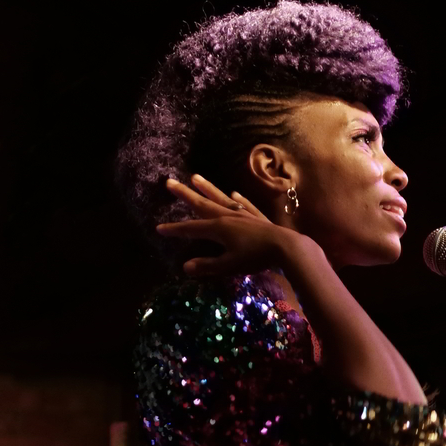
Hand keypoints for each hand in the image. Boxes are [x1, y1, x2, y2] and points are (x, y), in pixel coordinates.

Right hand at [155, 174, 298, 277]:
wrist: (286, 247)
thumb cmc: (256, 258)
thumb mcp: (229, 265)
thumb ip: (208, 266)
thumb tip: (185, 267)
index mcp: (218, 228)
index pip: (190, 229)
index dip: (174, 230)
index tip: (159, 228)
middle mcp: (228, 216)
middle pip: (202, 204)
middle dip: (184, 195)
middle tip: (169, 182)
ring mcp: (243, 214)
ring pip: (221, 199)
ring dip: (208, 189)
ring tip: (195, 177)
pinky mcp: (258, 217)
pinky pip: (245, 206)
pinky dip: (238, 200)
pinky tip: (234, 194)